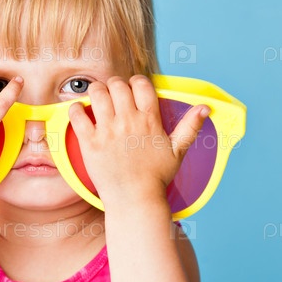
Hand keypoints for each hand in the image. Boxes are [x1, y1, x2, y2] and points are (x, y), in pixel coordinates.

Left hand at [67, 75, 209, 207]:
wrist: (134, 199)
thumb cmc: (156, 177)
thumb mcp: (177, 151)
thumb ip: (190, 127)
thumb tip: (205, 107)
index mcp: (149, 120)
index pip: (141, 84)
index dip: (135, 81)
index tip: (132, 88)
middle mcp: (128, 121)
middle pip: (117, 85)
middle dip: (114, 85)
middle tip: (112, 93)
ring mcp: (107, 131)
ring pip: (97, 94)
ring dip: (95, 91)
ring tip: (96, 98)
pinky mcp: (90, 143)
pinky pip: (77, 115)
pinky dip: (75, 109)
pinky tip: (79, 111)